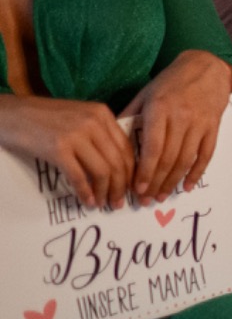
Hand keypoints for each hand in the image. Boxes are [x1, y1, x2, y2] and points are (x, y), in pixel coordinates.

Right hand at [0, 94, 133, 208]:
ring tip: (104, 204)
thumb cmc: (43, 117)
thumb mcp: (79, 116)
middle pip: (118, 162)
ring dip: (105, 192)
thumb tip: (115, 163)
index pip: (126, 148)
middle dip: (121, 186)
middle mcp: (94, 123)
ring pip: (103, 171)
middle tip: (119, 202)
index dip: (132, 171)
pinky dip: (85, 192)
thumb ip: (98, 132)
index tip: (131, 187)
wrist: (11, 114)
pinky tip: (87, 201)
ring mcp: (76, 136)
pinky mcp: (58, 149)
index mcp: (102, 114)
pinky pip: (79, 177)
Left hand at [119, 50, 231, 202]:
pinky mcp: (214, 126)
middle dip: (156, 182)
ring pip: (186, 159)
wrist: (206, 66)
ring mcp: (200, 123)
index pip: (152, 148)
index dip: (145, 171)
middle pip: (168, 158)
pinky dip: (197, 172)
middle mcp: (181, 117)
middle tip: (146, 200)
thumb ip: (130, 115)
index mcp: (160, 109)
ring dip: (173, 181)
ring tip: (162, 196)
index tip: (136, 189)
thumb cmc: (171, 81)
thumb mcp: (146, 93)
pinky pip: (206, 154)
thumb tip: (111, 139)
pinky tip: (187, 186)